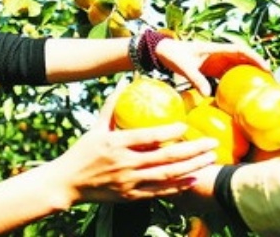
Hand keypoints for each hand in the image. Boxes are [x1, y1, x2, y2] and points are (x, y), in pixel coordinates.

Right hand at [52, 89, 218, 204]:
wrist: (68, 183)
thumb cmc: (82, 152)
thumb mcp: (95, 127)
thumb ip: (111, 106)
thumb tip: (124, 83)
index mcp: (116, 144)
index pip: (148, 137)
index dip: (169, 133)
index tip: (185, 126)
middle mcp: (125, 164)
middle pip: (165, 158)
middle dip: (192, 151)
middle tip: (212, 144)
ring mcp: (129, 182)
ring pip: (166, 176)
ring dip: (191, 168)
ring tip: (209, 160)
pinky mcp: (130, 196)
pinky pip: (159, 192)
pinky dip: (178, 187)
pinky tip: (193, 179)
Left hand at [155, 39, 269, 94]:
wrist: (162, 51)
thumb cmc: (173, 54)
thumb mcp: (184, 66)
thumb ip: (196, 79)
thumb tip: (207, 94)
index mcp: (214, 48)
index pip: (239, 50)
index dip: (254, 57)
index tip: (265, 67)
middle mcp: (217, 53)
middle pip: (242, 58)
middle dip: (257, 66)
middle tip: (270, 80)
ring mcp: (214, 61)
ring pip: (236, 66)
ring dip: (248, 73)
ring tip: (261, 86)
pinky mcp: (210, 69)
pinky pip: (226, 74)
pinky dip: (236, 80)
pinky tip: (242, 92)